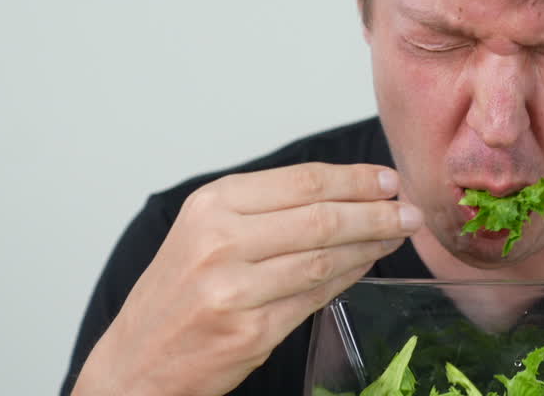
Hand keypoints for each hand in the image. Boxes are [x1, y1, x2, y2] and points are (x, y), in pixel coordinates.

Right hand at [72, 162, 421, 395]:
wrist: (135, 363)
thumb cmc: (177, 295)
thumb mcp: (205, 232)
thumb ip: (266, 210)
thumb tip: (345, 195)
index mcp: (212, 205)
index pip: (303, 181)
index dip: (355, 180)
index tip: (388, 181)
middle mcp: (220, 241)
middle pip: (321, 217)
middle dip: (376, 213)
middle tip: (408, 212)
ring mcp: (235, 289)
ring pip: (324, 258)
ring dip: (370, 246)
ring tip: (396, 237)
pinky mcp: (251, 331)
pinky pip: (316, 297)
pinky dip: (347, 279)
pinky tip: (365, 267)